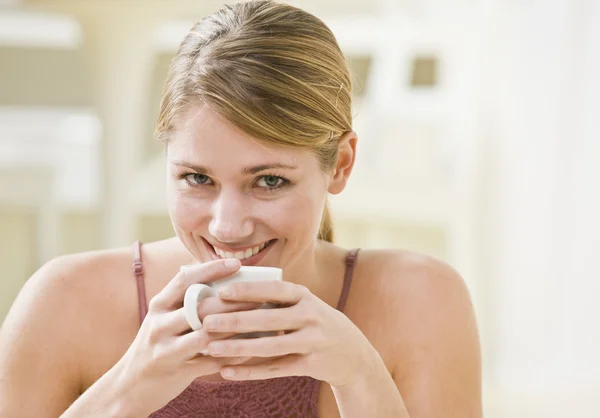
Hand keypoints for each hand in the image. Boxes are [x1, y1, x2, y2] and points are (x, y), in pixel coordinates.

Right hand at [113, 259, 258, 414]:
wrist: (129, 386)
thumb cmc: (156, 345)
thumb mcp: (163, 319)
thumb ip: (185, 302)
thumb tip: (224, 282)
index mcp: (158, 305)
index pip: (185, 279)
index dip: (211, 269)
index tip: (237, 263)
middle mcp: (159, 324)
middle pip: (200, 307)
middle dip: (233, 301)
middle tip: (260, 296)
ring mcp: (165, 349)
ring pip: (207, 335)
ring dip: (236, 329)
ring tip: (260, 321)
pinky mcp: (175, 371)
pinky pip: (211, 362)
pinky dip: (232, 356)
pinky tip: (250, 350)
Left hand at [200, 280, 377, 386]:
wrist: (352, 352)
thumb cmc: (314, 322)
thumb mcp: (303, 304)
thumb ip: (276, 298)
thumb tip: (230, 291)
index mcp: (305, 296)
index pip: (274, 289)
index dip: (249, 290)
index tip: (221, 291)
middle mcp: (311, 316)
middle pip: (268, 319)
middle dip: (236, 320)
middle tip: (207, 321)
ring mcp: (313, 341)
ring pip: (270, 346)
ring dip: (238, 348)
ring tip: (212, 348)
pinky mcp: (311, 365)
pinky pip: (276, 369)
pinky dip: (250, 372)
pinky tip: (227, 372)